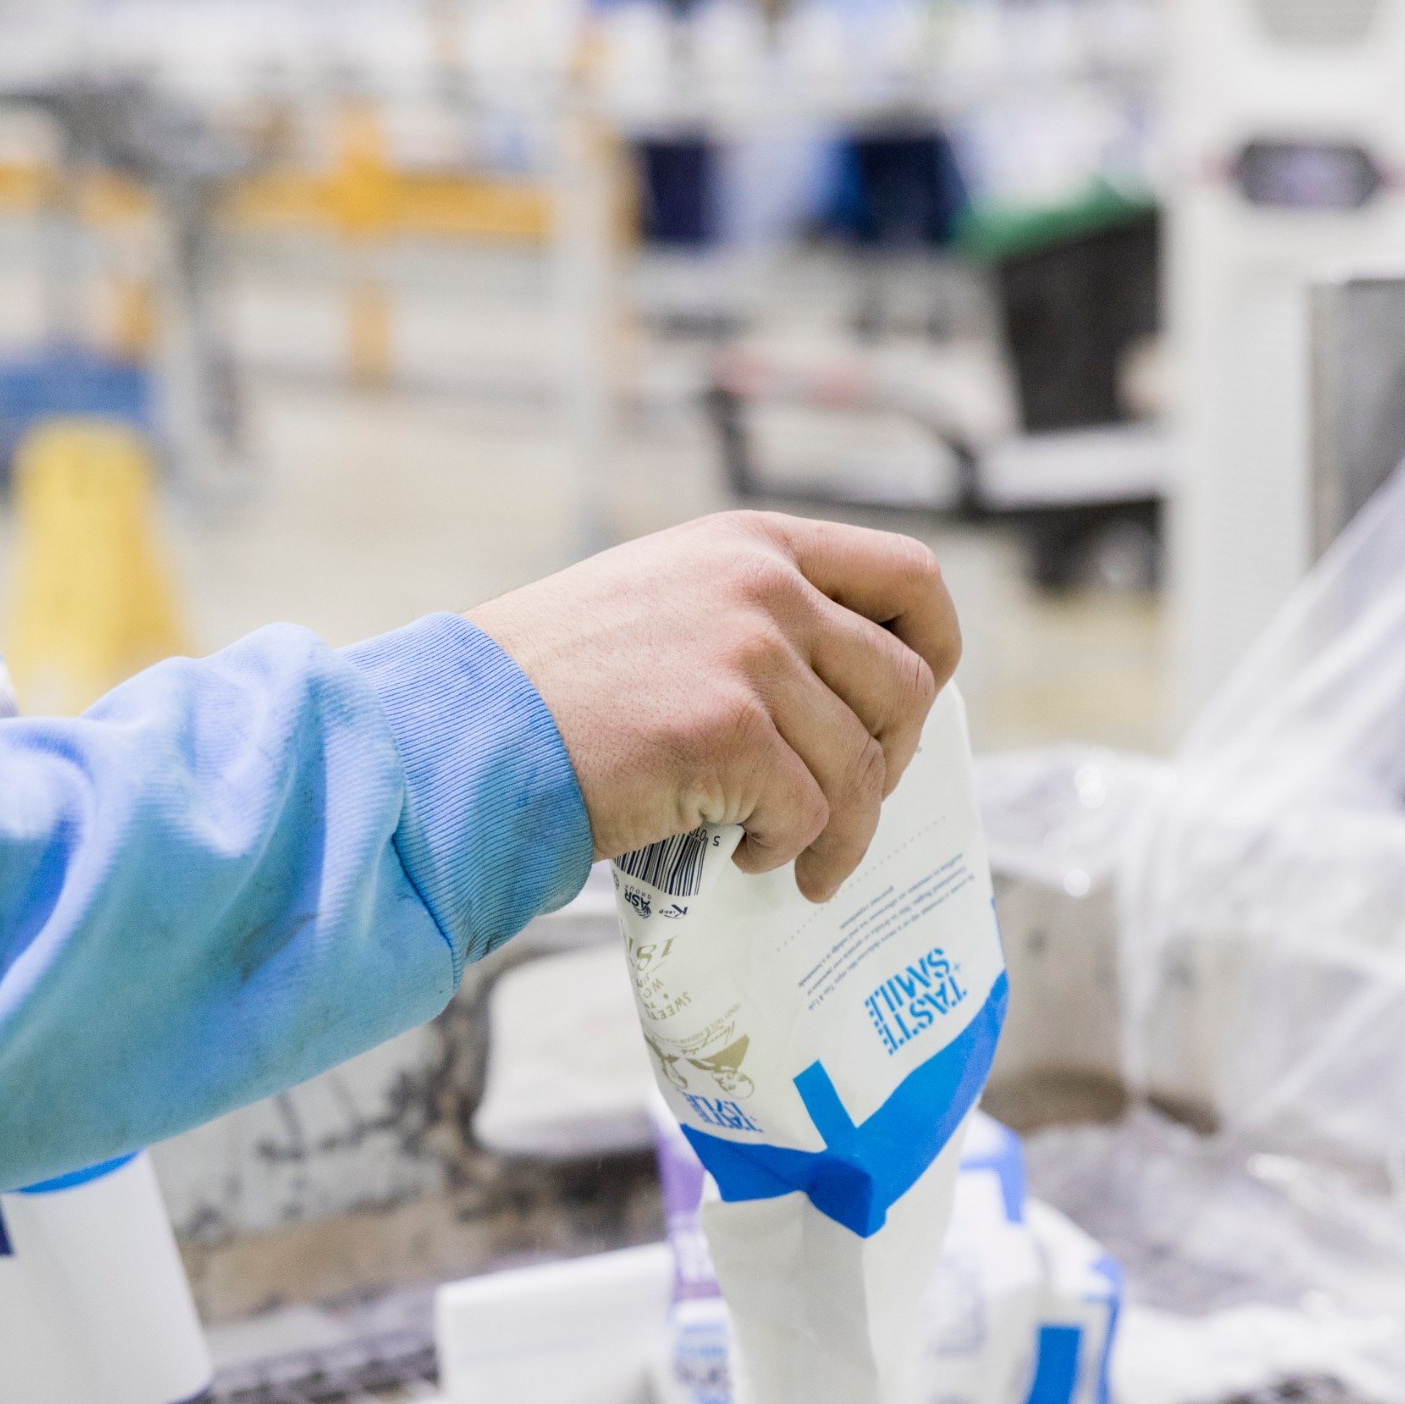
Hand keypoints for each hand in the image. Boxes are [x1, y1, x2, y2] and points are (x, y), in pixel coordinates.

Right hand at [467, 510, 960, 903]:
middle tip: (846, 812)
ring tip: (795, 858)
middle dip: (889, 766)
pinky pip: (809, 810)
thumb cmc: (556, 690)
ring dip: (840, 830)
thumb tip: (848, 697)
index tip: (906, 716)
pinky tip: (745, 860)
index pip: (911, 576)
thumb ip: (755, 620)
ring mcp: (749, 653)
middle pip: (903, 686)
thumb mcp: (666, 605)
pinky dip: (788, 850)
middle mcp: (763, 585)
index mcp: (755, 544)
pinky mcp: (728, 729)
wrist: (470, 731)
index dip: (934, 654)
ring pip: (861, 763)